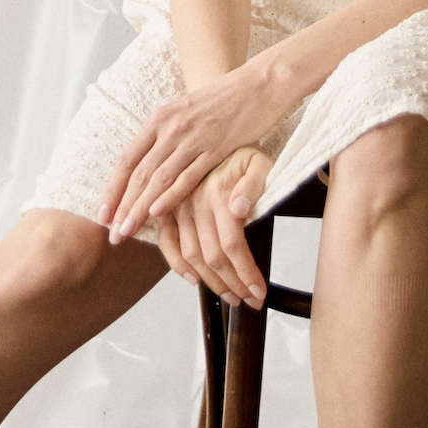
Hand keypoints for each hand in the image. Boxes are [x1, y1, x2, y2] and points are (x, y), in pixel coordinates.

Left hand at [98, 58, 287, 241]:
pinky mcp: (216, 148)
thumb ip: (166, 137)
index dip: (113, 189)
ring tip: (126, 231)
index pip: (127, 160)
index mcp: (159, 119)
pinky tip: (157, 213)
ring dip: (140, 208)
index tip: (103, 214)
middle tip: (112, 233)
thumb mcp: (184, 112)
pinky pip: (188, 176)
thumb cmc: (221, 101)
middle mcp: (170, 128)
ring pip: (158, 178)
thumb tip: (148, 165)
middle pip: (138, 173)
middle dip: (122, 206)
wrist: (258, 84)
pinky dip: (171, 196)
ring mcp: (192, 138)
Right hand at [153, 145, 274, 306]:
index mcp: (219, 192)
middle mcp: (195, 201)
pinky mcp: (167, 207)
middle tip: (250, 301)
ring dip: (212, 282)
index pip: (233, 244)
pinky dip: (177, 264)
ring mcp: (178, 205)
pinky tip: (194, 280)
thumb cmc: (242, 147)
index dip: (246, 272)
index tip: (260, 293)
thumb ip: (253, 184)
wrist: (216, 126)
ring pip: (191, 255)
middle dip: (233, 283)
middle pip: (213, 256)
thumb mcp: (258, 160)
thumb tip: (238, 211)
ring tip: (232, 296)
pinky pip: (167, 242)